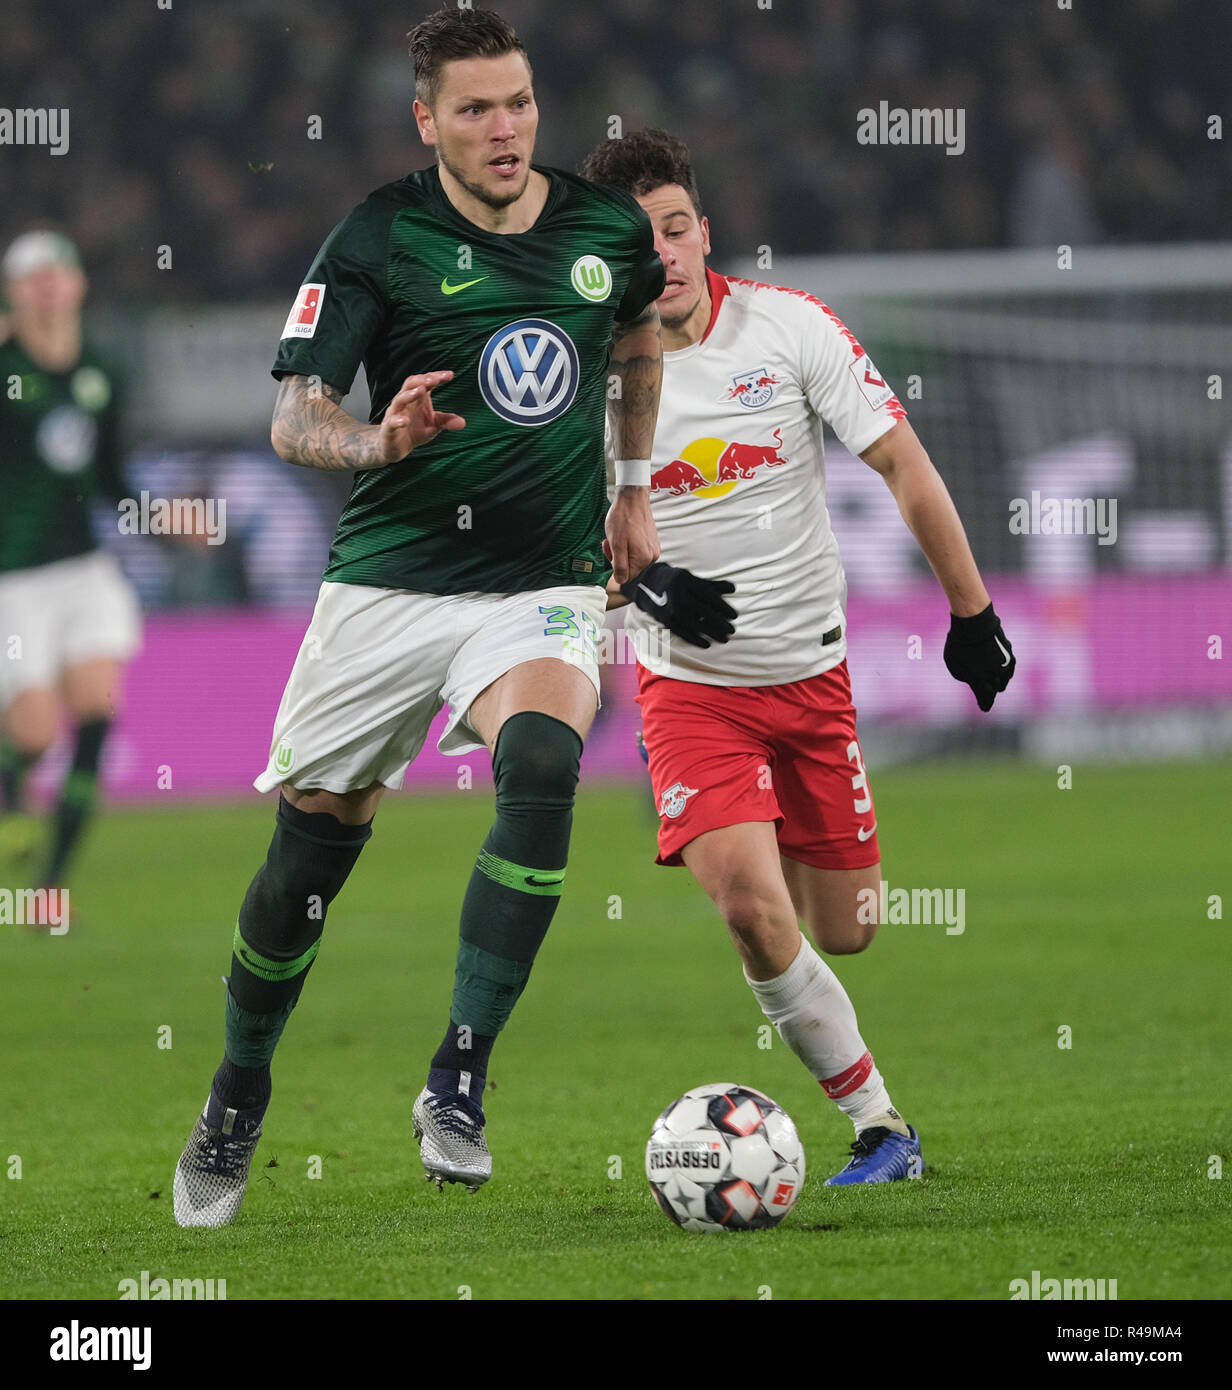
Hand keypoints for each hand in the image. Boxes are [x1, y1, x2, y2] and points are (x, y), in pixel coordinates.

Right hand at [376, 371, 465, 462]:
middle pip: (410, 384)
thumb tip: (463, 423)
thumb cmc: (413, 430)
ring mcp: (395, 414)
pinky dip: (398, 420)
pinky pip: (392, 422)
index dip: (436, 377)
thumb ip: (446, 421)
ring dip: (410, 394)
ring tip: (421, 391)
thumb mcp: (433, 426)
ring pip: (399, 399)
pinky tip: (405, 421)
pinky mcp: (388, 428)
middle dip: (422, 380)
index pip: (425, 382)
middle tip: (434, 379)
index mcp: (417, 399)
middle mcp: (405, 403)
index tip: (450, 375)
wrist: (394, 447)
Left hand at [604, 486, 659, 585]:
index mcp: (644, 559)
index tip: (611, 550)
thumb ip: (619, 565)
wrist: (633, 498)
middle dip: (618, 557)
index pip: (626, 577)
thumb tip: (620, 580)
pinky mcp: (652, 542)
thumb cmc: (623, 518)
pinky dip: (629, 545)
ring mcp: (653, 548)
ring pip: (632, 559)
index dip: (614, 566)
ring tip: (619, 536)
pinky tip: (626, 533)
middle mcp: (652, 556)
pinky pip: (637, 551)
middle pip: (630, 568)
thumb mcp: (616, 544)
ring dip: (622, 550)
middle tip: (612, 541)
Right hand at [621, 560, 736, 647]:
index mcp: (686, 581)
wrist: (647, 584)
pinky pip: (683, 632)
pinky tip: (707, 644)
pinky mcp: (665, 619)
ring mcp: (670, 608)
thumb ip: (712, 585)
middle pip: (703, 611)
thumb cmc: (677, 581)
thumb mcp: (692, 578)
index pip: (709, 595)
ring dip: (711, 633)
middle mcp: (678, 594)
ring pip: (694, 623)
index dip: (723, 607)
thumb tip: (733, 589)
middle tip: (732, 630)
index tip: (734, 616)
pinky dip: (695, 639)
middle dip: (720, 622)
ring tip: (724, 638)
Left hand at [943, 602, 1014, 710]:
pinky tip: (1002, 673)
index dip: (985, 704)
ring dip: (998, 683)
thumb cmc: (959, 645)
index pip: (986, 698)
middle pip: (995, 690)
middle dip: (990, 694)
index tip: (984, 708)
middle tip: (987, 698)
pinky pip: (1009, 668)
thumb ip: (966, 678)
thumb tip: (975, 683)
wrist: (974, 623)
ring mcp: (1004, 663)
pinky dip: (1005, 672)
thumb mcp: (954, 666)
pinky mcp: (1009, 653)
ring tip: (995, 685)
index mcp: (982, 681)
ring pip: (1004, 680)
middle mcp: (996, 675)